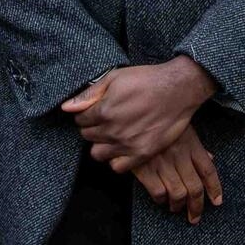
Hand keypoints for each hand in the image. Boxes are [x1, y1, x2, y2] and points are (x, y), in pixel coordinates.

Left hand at [61, 58, 217, 169]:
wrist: (179, 90)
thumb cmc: (146, 80)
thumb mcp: (115, 78)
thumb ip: (89, 94)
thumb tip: (66, 107)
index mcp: (103, 110)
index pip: (80, 121)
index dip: (85, 115)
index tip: (94, 111)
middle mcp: (113, 130)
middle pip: (87, 137)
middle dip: (92, 128)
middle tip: (105, 121)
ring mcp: (127, 144)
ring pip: (98, 154)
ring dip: (101, 145)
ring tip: (112, 135)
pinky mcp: (143, 154)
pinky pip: (117, 167)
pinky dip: (116, 160)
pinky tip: (122, 148)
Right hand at [131, 125, 221, 223]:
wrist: (129, 114)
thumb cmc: (157, 119)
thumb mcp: (180, 126)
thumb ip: (195, 144)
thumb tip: (210, 158)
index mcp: (190, 143)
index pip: (208, 171)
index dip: (215, 189)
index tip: (217, 201)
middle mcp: (179, 155)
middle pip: (195, 188)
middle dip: (196, 206)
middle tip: (195, 216)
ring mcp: (162, 163)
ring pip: (178, 193)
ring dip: (178, 205)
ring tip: (176, 208)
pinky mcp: (145, 168)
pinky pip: (158, 192)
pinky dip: (161, 199)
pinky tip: (160, 199)